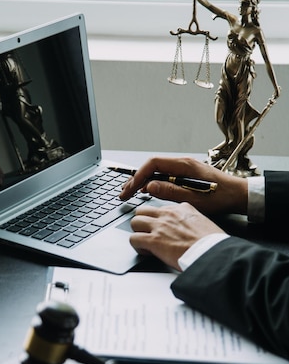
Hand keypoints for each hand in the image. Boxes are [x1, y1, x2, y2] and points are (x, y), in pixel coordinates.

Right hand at [119, 156, 247, 215]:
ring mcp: (185, 169)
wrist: (239, 195)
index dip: (138, 176)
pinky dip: (153, 183)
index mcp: (184, 166)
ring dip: (143, 182)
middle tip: (124, 193)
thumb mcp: (194, 198)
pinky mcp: (187, 176)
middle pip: (152, 167)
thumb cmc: (222, 197)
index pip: (153, 164)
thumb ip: (170, 192)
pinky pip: (165, 176)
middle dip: (136, 179)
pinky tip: (148, 192)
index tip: (130, 190)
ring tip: (131, 193)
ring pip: (157, 172)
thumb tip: (150, 187)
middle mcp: (183, 164)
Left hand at [130, 202, 225, 269]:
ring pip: (135, 222)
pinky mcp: (154, 240)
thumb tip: (184, 227)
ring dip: (138, 233)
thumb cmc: (211, 243)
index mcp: (182, 208)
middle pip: (143, 211)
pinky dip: (137, 246)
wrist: (212, 253)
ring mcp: (160, 226)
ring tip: (146, 243)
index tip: (160, 228)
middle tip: (148, 233)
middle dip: (143, 222)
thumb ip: (189, 220)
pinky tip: (146, 251)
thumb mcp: (202, 222)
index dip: (158, 220)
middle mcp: (168, 214)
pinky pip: (133, 239)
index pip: (160, 208)